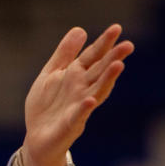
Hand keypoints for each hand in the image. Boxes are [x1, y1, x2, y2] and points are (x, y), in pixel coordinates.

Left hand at [22, 24, 133, 165]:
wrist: (36, 137)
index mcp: (76, 75)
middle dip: (113, 59)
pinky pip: (79, 115)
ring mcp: (78, 106)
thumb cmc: (46, 106)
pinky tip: (90, 100)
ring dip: (107, 79)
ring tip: (118, 66)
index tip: (117, 28)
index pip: (93, 56)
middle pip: (99, 71)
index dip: (103, 43)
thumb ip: (65, 54)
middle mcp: (81, 89)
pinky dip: (84, 108)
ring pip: (96, 91)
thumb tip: (80, 29)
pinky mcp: (70, 124)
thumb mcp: (51, 74)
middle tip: (128, 45)